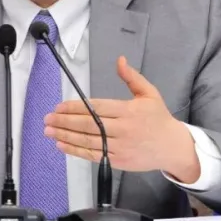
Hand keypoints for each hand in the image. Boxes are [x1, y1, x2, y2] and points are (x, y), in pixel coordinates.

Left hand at [43, 56, 199, 180]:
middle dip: (64, 122)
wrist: (173, 147)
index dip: (75, 108)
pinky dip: (75, 151)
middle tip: (47, 119)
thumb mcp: (149, 93)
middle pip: (88, 125)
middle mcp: (123, 129)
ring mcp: (120, 147)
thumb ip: (132, 77)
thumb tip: (119, 59)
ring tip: (49, 131)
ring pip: (88, 141)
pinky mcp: (118, 161)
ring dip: (65, 136)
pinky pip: (93, 155)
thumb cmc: (159, 118)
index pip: (96, 108)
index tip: (59, 106)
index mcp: (129, 111)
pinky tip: (62, 145)